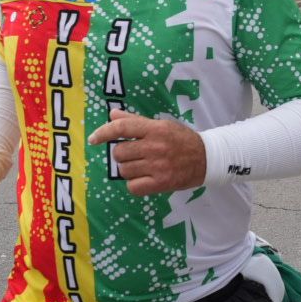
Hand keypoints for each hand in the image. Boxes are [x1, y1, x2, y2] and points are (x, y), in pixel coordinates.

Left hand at [88, 108, 205, 195]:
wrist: (207, 158)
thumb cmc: (181, 140)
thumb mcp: (161, 125)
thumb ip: (135, 121)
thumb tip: (112, 115)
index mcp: (154, 129)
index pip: (122, 128)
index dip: (103, 133)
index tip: (93, 139)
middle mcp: (155, 146)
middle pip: (119, 152)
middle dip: (122, 154)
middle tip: (135, 154)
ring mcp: (158, 166)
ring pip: (124, 170)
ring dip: (128, 169)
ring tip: (142, 167)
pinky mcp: (161, 183)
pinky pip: (133, 186)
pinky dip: (134, 184)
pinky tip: (144, 179)